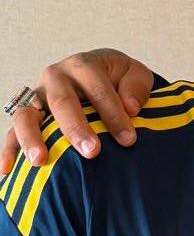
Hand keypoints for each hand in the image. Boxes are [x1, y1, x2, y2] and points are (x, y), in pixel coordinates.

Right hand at [1, 50, 153, 174]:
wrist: (102, 77)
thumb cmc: (120, 81)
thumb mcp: (136, 75)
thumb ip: (137, 86)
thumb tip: (130, 107)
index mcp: (83, 65)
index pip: (97, 88)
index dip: (113, 114)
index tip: (129, 140)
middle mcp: (56, 77)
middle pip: (61, 101)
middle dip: (76, 128)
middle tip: (92, 152)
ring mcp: (38, 97)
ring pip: (27, 114)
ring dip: (32, 137)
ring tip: (41, 160)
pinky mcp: (28, 115)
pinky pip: (12, 132)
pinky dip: (8, 150)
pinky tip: (6, 170)